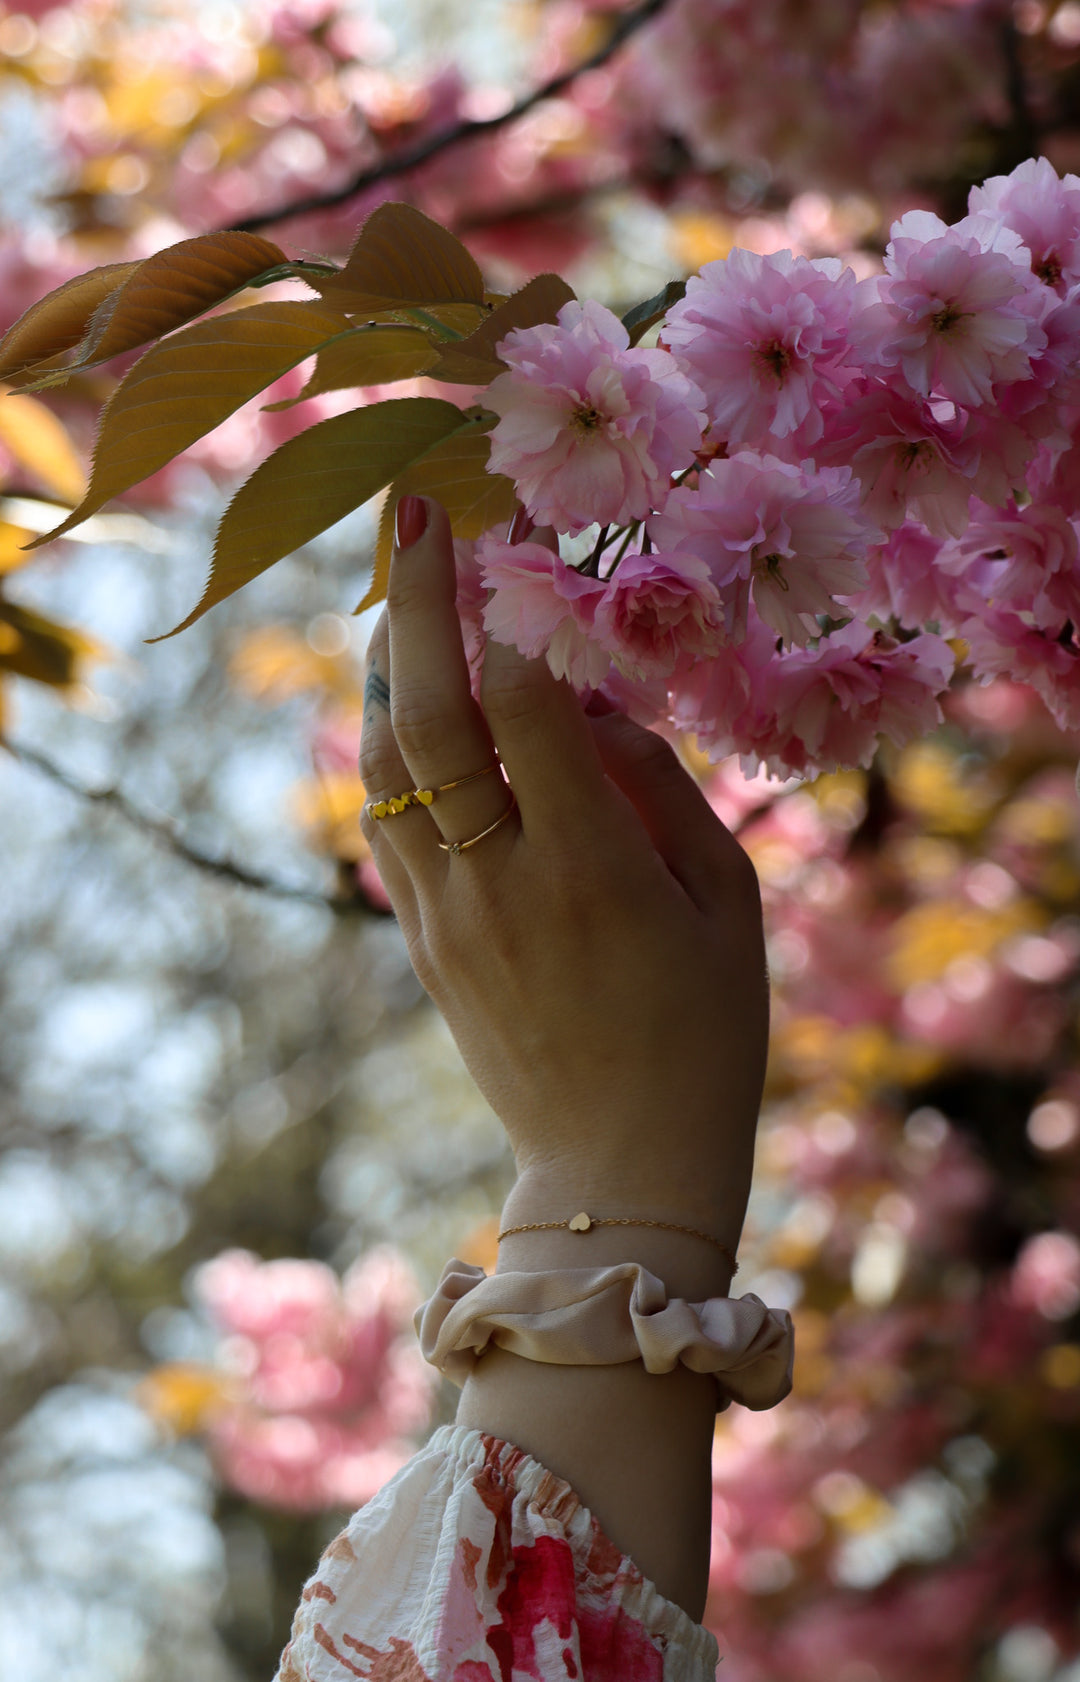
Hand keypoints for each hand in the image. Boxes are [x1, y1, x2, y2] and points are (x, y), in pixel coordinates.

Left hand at [359, 497, 768, 1258]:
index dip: (514, 602)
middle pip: (430, 717)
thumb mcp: (728, 903)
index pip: (526, 702)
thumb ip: (662, 787)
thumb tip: (591, 701)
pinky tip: (404, 701)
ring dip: (385, 668)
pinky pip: (386, 823)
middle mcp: (500, 880)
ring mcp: (446, 916)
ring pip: (385, 766)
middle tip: (417, 511)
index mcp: (592, 866)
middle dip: (421, 600)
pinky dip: (387, 748)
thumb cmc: (706, 1031)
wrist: (620, 1166)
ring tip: (402, 594)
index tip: (514, 528)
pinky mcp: (422, 943)